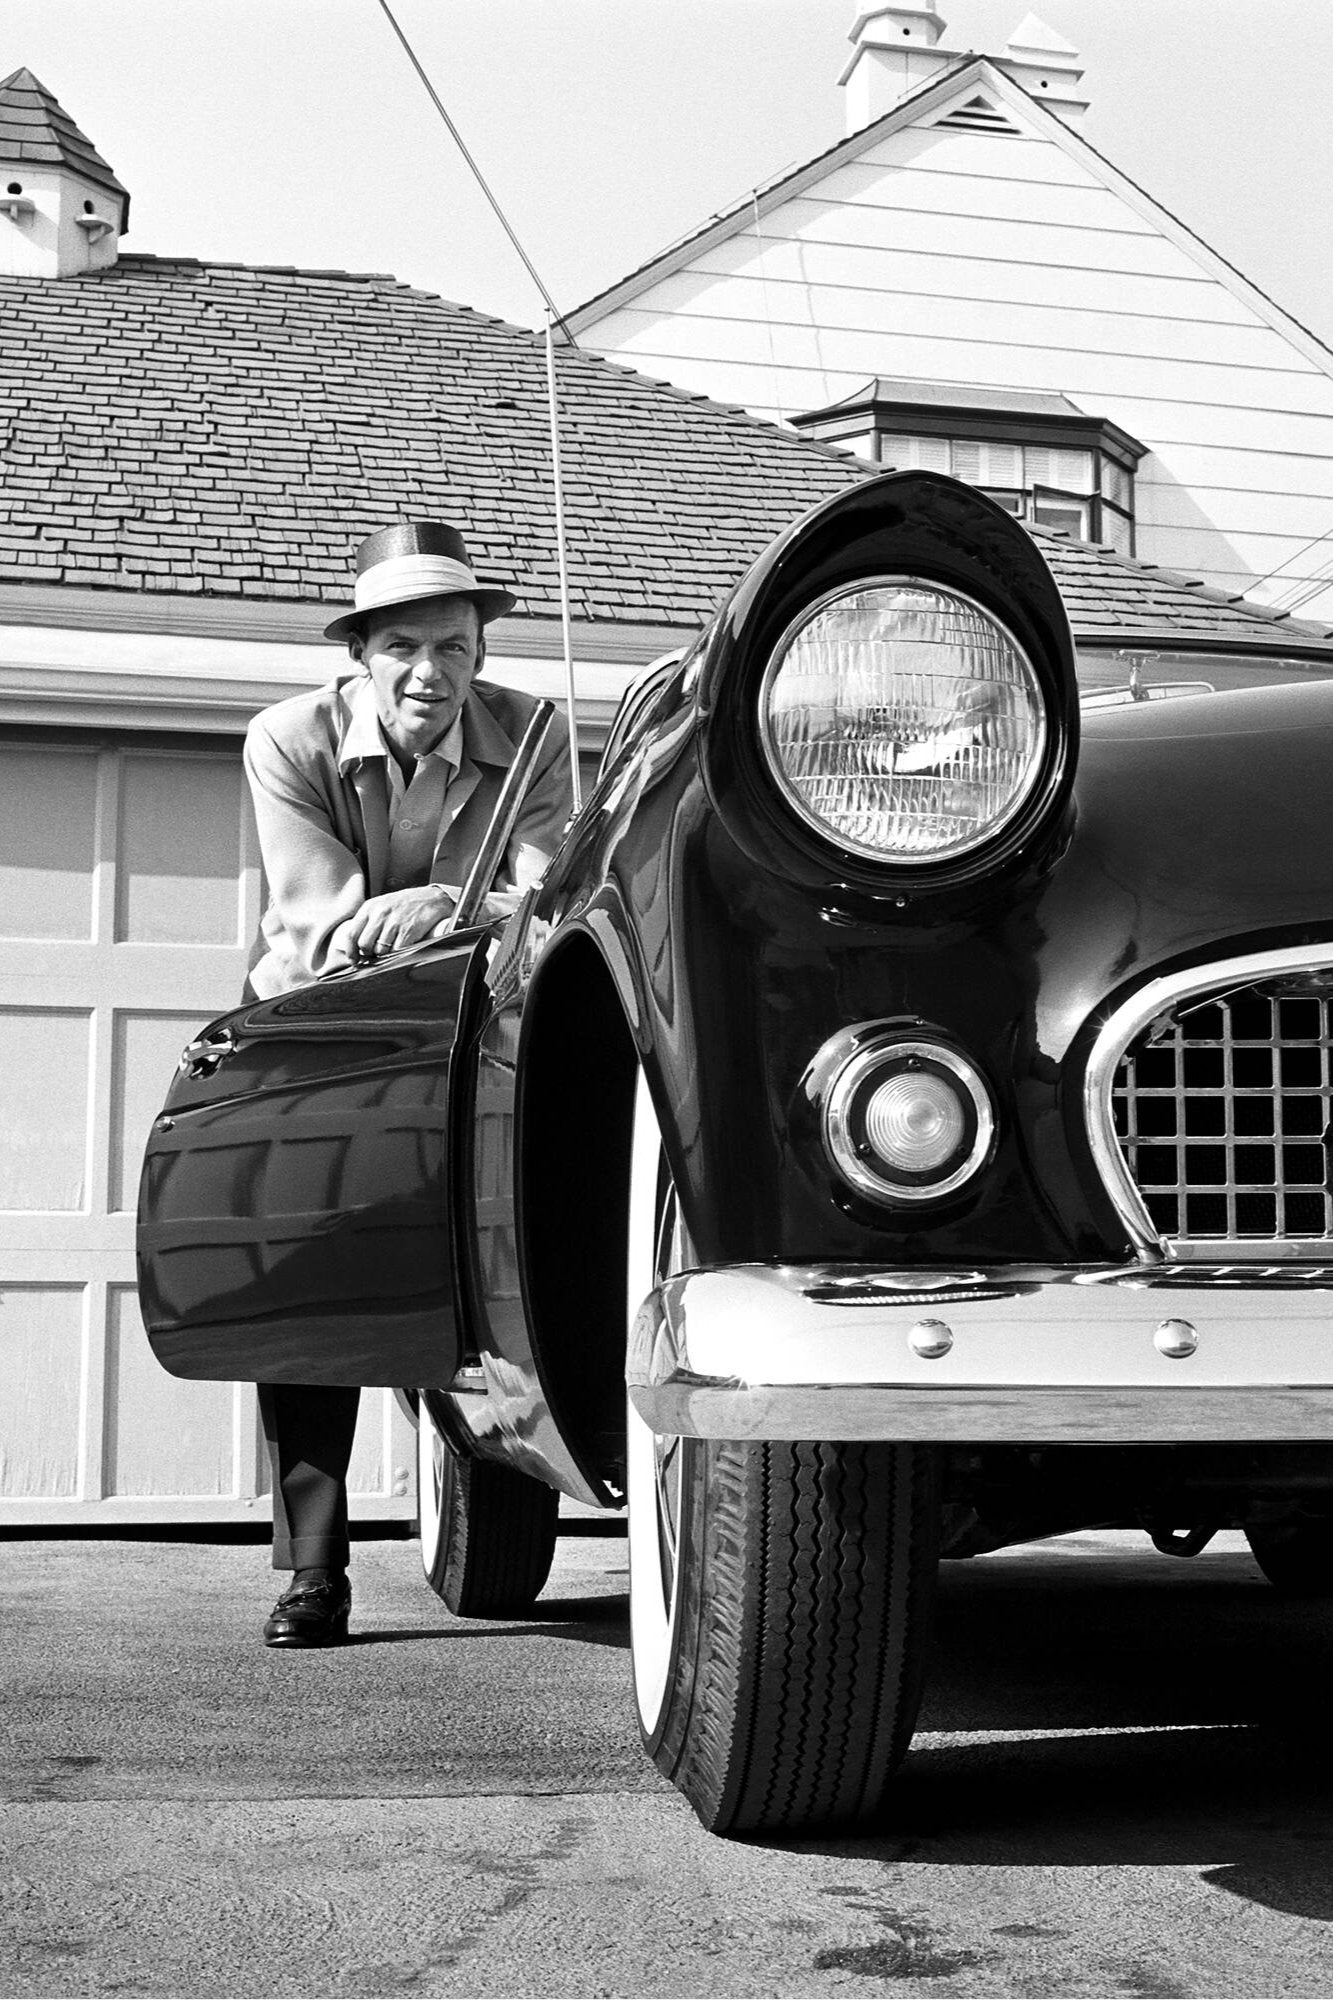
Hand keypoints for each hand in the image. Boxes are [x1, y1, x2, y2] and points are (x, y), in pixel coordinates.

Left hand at [327, 885, 455, 968]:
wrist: (432, 899)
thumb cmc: (405, 905)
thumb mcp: (382, 906)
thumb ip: (369, 922)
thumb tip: (357, 947)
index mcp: (369, 907)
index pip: (351, 934)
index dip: (350, 951)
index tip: (354, 960)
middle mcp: (380, 913)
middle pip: (364, 944)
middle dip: (369, 954)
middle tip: (376, 955)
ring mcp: (394, 922)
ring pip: (380, 950)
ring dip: (385, 955)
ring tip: (393, 947)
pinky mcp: (408, 930)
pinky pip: (396, 951)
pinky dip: (399, 954)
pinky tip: (403, 947)